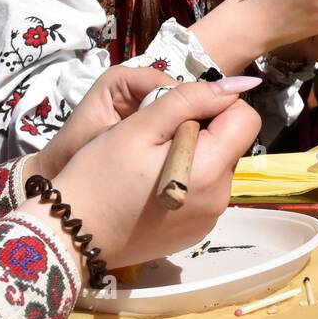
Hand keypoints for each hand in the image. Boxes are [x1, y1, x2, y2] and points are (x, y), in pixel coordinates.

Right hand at [28, 79, 260, 268]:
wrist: (71, 234)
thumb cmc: (100, 174)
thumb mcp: (141, 126)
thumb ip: (190, 99)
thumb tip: (240, 85)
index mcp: (211, 170)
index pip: (246, 119)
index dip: (216, 105)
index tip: (178, 113)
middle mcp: (220, 198)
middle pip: (232, 142)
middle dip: (202, 130)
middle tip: (156, 138)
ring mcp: (209, 219)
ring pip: (218, 165)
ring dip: (195, 153)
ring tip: (150, 162)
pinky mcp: (196, 231)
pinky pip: (206, 191)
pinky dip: (188, 179)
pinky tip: (152, 185)